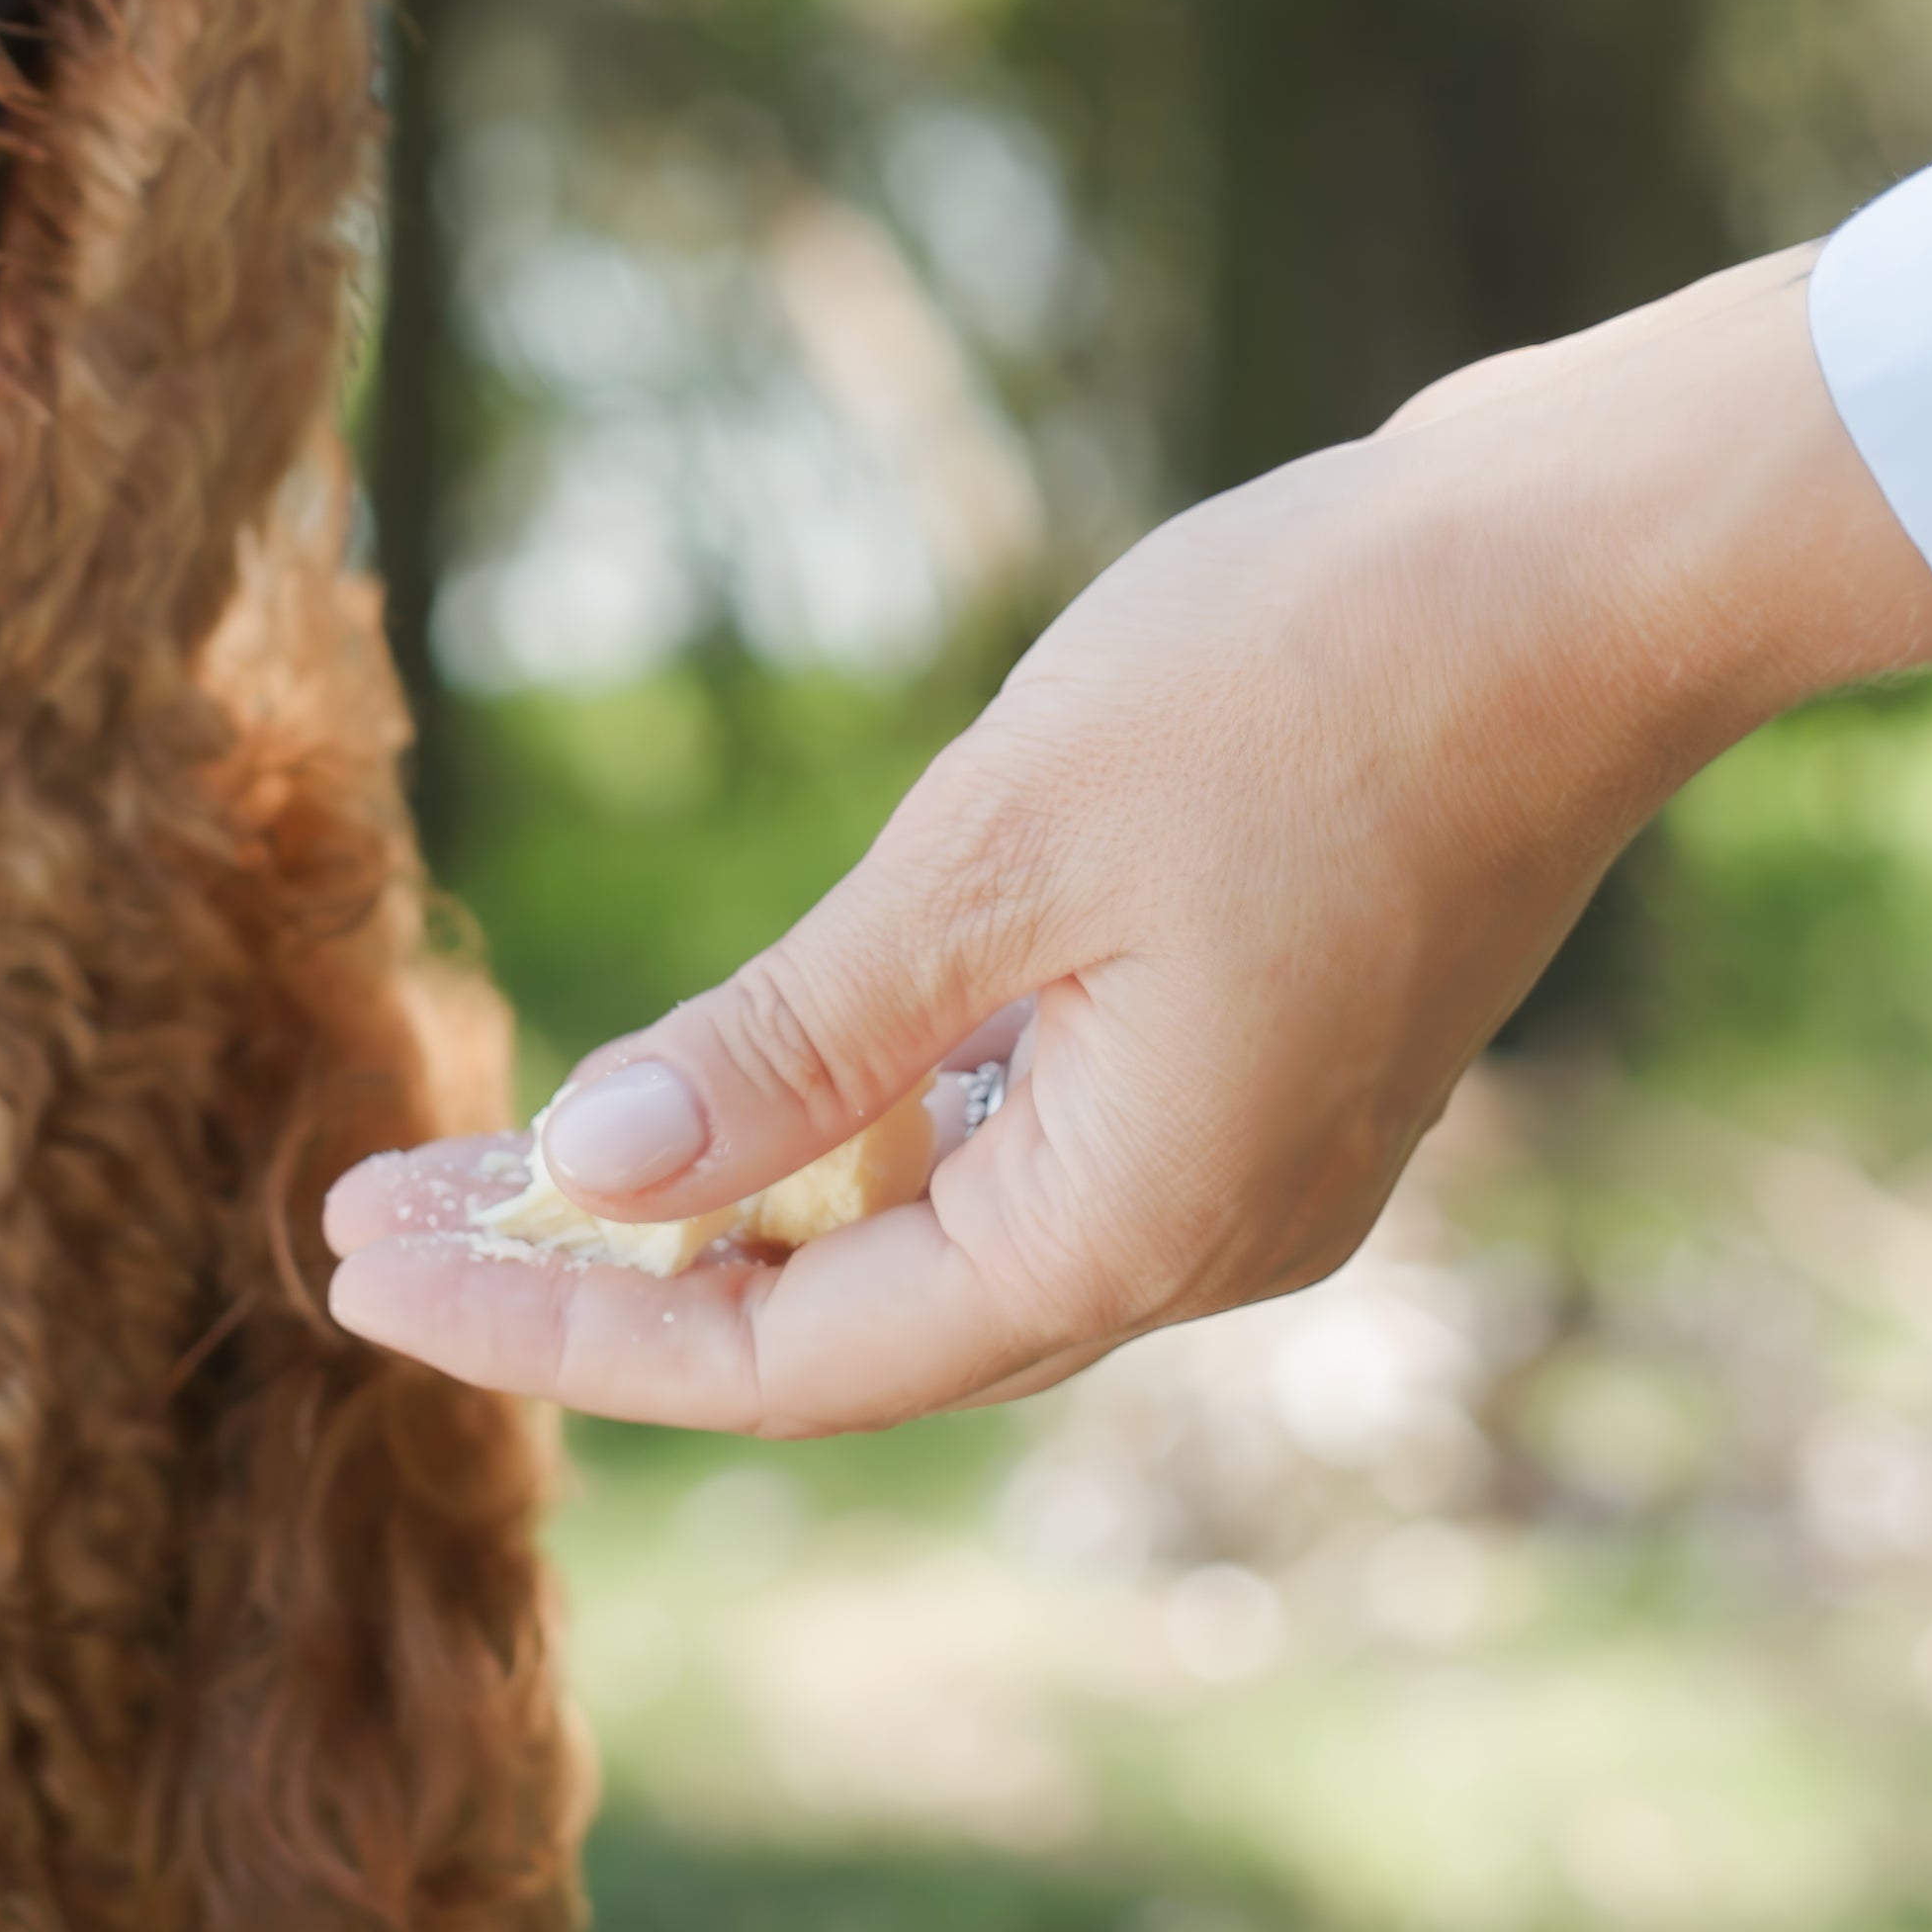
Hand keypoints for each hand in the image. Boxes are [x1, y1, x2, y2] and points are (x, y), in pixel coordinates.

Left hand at [326, 254, 1931, 1436]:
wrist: (1572, 570)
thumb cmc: (1293, 682)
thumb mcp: (990, 859)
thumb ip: (788, 1045)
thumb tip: (587, 1179)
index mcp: (1129, 1228)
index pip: (779, 1361)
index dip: (554, 1334)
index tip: (359, 1271)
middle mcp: (1191, 1241)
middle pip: (836, 1328)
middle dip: (597, 1284)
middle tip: (374, 1216)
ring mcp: (1235, 1164)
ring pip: (915, 1244)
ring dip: (709, 1204)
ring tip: (493, 1156)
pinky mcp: (1250, 1069)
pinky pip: (1000, 1156)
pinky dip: (842, 1134)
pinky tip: (722, 1079)